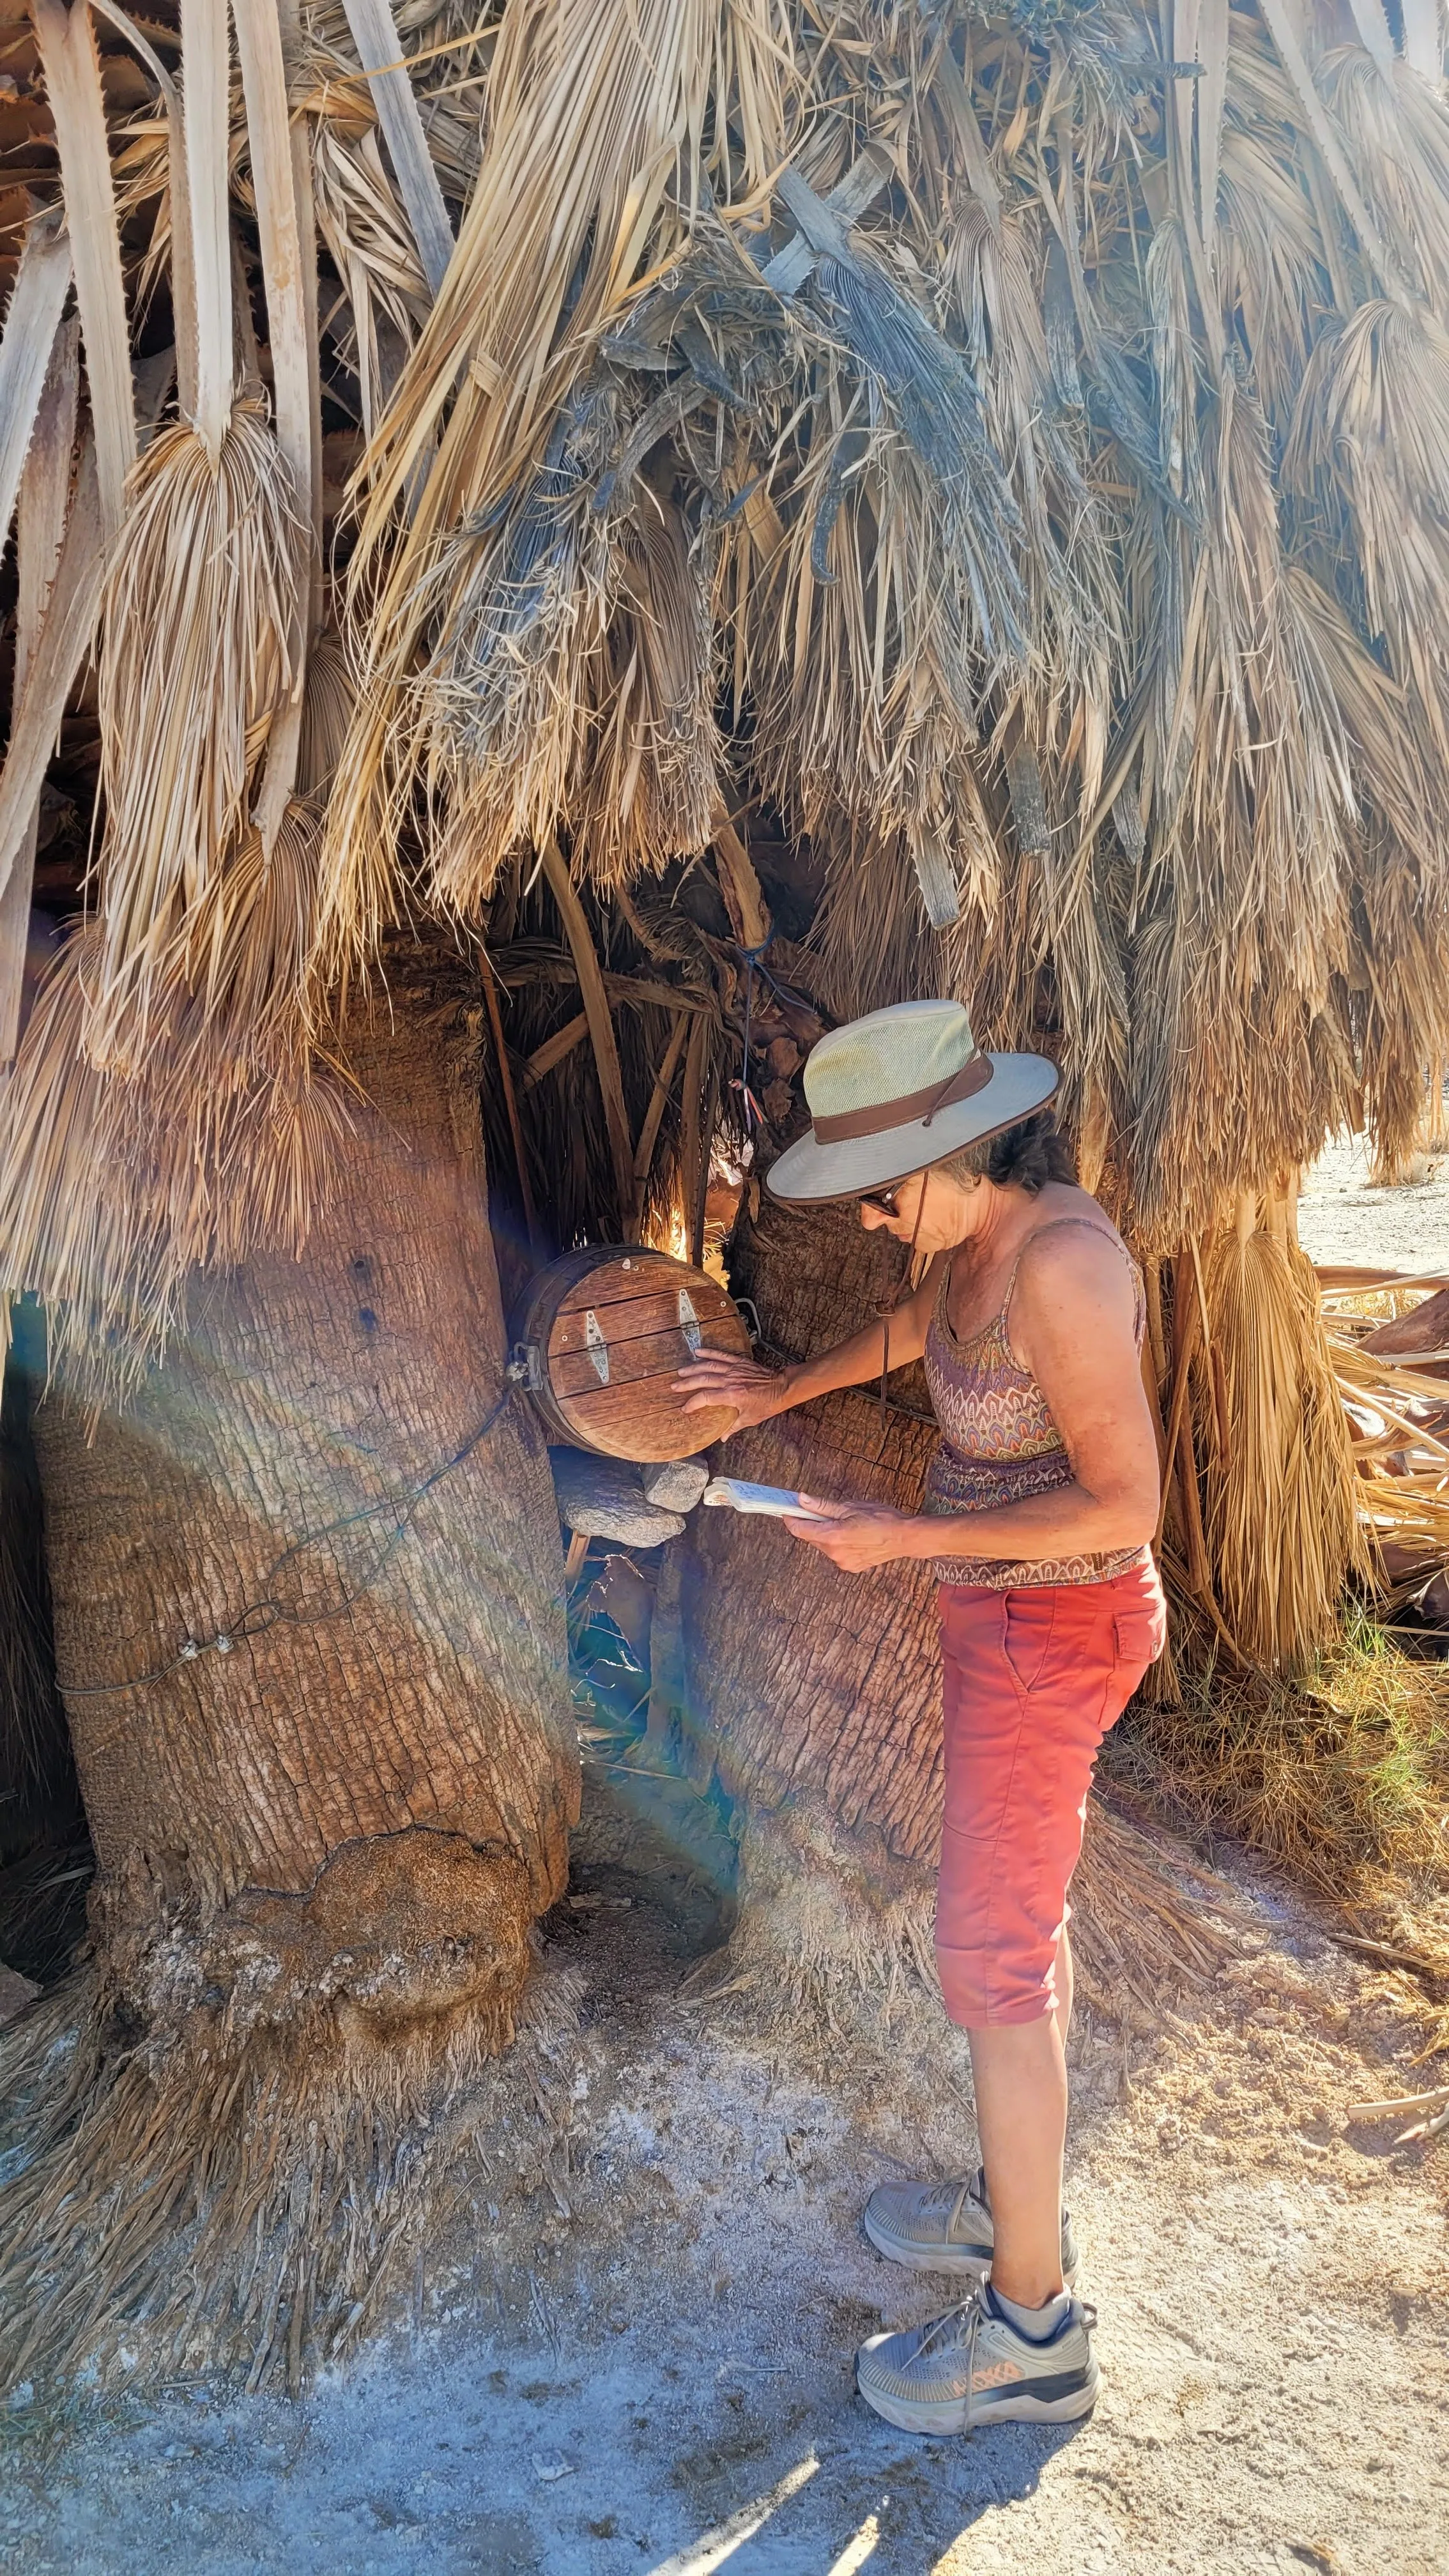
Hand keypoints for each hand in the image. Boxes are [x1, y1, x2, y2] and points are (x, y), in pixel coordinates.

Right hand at [674, 1350, 790, 1431]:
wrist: (783, 1387)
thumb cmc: (768, 1403)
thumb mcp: (750, 1418)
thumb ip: (733, 1427)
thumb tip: (722, 1438)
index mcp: (732, 1395)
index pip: (705, 1398)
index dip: (693, 1403)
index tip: (685, 1408)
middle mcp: (730, 1381)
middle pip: (702, 1380)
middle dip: (686, 1384)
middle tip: (674, 1387)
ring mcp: (734, 1369)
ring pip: (709, 1366)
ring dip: (693, 1368)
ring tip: (681, 1372)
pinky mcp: (739, 1362)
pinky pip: (721, 1355)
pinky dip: (709, 1352)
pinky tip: (697, 1352)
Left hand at [784, 1496, 921, 1571]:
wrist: (904, 1538)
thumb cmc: (881, 1518)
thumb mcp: (850, 1506)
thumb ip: (823, 1506)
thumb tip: (802, 1499)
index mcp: (833, 1536)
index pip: (800, 1530)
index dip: (791, 1519)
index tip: (788, 1510)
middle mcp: (835, 1553)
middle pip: (812, 1537)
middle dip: (813, 1524)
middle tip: (823, 1511)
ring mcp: (842, 1562)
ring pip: (824, 1546)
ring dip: (827, 1534)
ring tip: (846, 1523)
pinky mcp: (851, 1567)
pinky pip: (836, 1553)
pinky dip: (838, 1544)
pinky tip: (853, 1536)